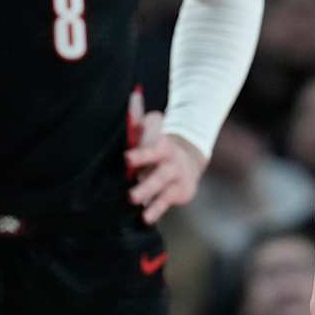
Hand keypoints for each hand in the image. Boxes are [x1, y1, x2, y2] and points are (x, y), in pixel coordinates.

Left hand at [125, 89, 206, 223]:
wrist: (187, 157)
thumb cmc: (157, 142)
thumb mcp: (151, 126)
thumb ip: (139, 118)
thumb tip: (133, 95)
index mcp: (163, 144)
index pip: (152, 148)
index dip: (140, 154)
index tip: (126, 160)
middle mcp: (172, 162)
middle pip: (160, 174)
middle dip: (147, 184)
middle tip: (131, 195)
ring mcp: (177, 179)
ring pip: (165, 191)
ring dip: (153, 201)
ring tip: (139, 211)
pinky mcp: (181, 193)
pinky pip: (167, 203)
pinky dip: (157, 211)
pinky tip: (145, 220)